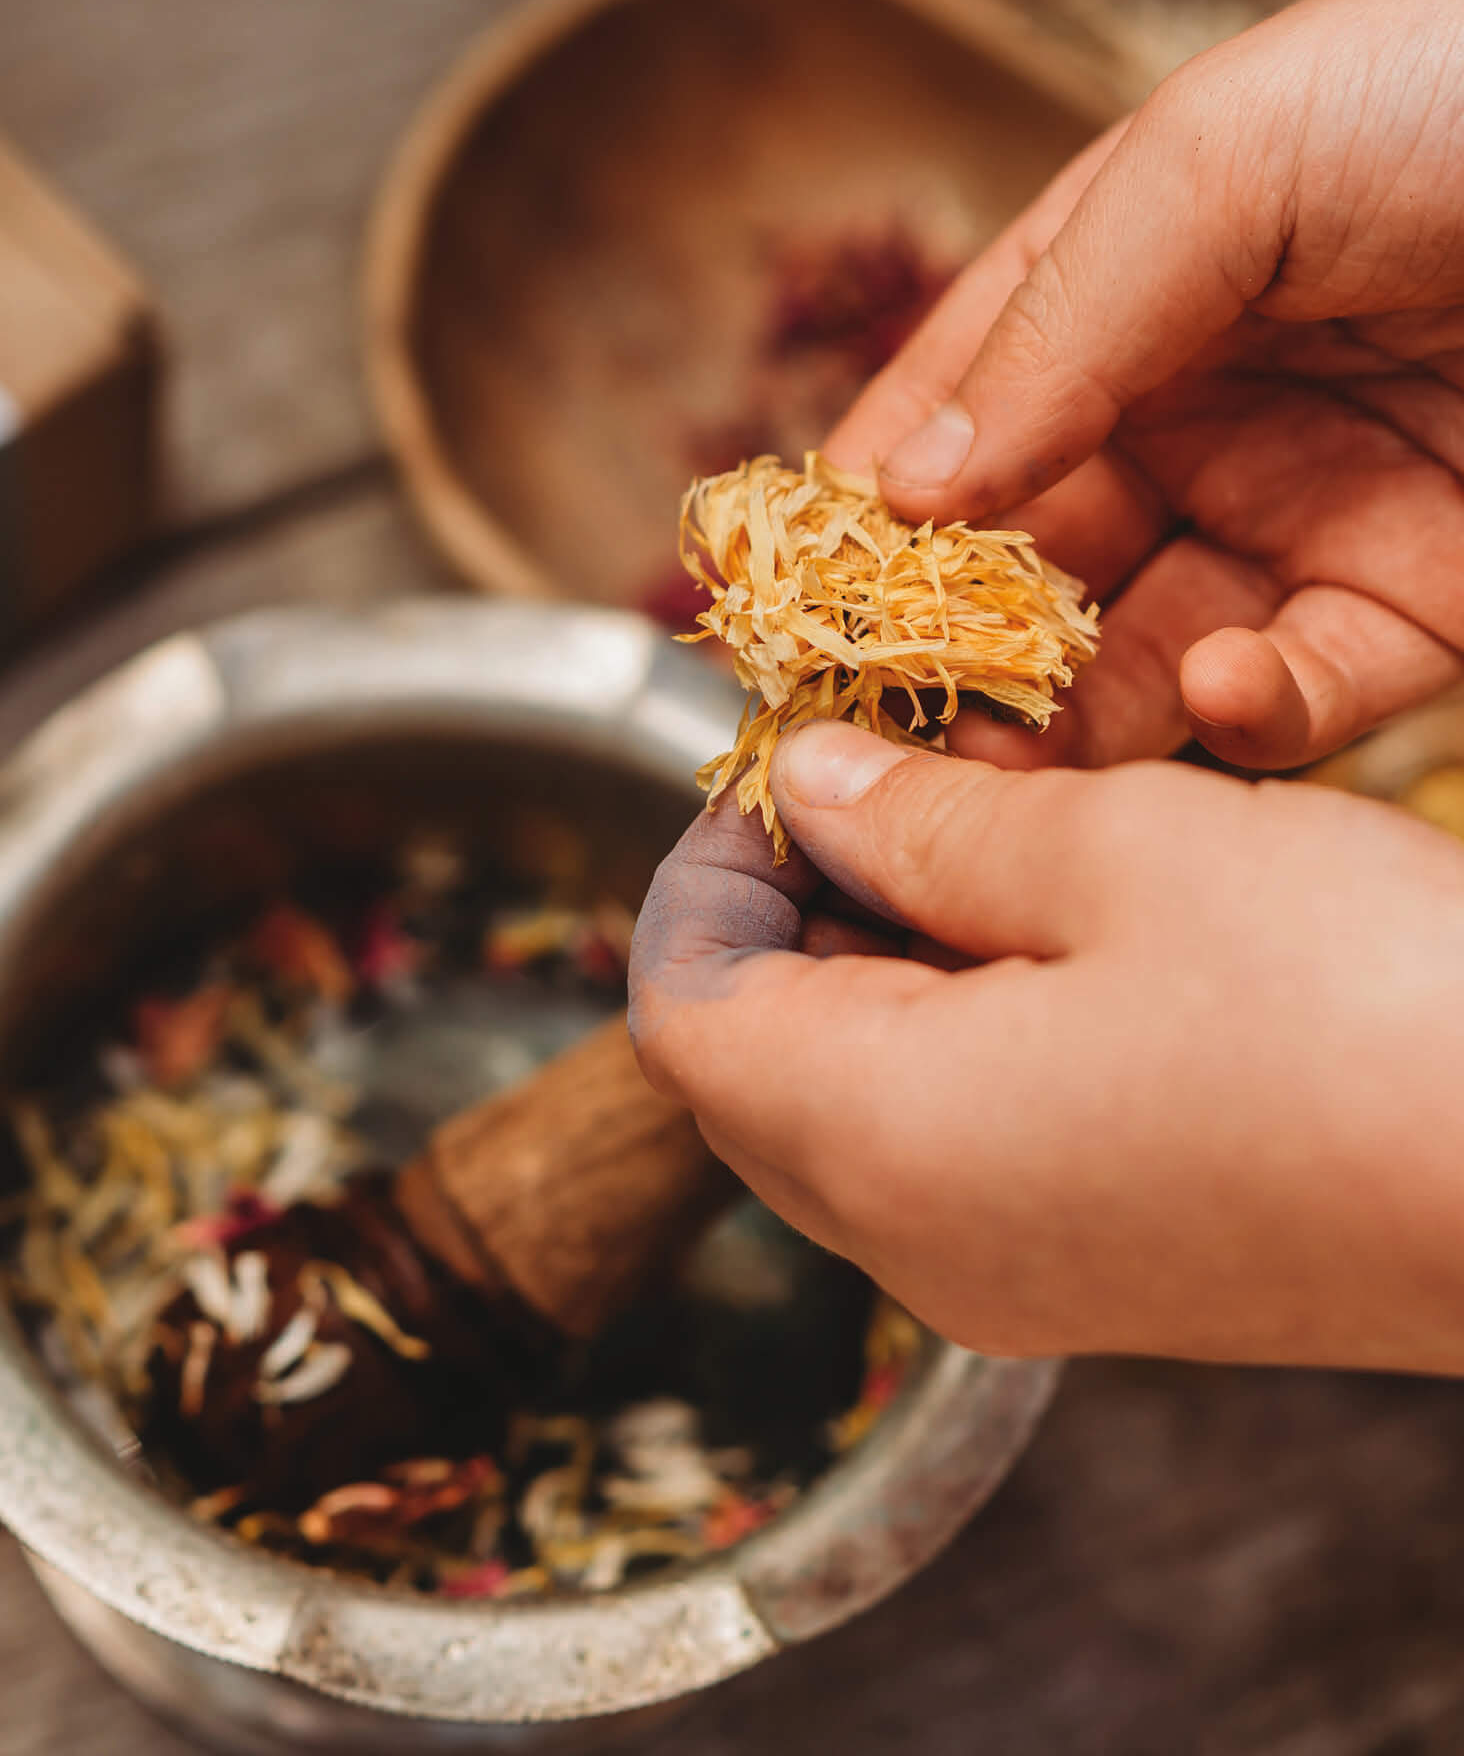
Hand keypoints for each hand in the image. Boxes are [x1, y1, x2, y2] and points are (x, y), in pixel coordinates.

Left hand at [628, 721, 1463, 1371]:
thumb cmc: (1364, 1009)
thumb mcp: (1119, 855)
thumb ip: (926, 823)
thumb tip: (811, 786)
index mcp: (877, 1141)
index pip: (682, 1006)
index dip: (707, 869)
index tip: (783, 768)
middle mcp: (915, 1245)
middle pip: (749, 1064)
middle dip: (785, 911)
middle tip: (879, 783)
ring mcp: (1005, 1278)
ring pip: (846, 1103)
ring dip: (870, 964)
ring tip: (973, 836)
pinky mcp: (1096, 1277)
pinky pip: (946, 1149)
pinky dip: (948, 1032)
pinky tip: (1044, 935)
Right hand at [825, 0, 1463, 772]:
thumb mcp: (1222, 160)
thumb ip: (1053, 325)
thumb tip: (904, 489)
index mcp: (1118, 298)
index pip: (952, 419)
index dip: (866, 513)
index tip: (788, 606)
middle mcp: (1190, 417)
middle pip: (1025, 566)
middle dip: (948, 653)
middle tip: (878, 737)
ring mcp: (1296, 520)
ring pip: (1131, 662)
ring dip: (1060, 726)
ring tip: (1004, 770)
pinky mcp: (1411, 614)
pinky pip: (1290, 699)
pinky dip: (1238, 720)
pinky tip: (1214, 693)